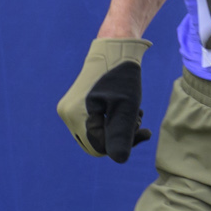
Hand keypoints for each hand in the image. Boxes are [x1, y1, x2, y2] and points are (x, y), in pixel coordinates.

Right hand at [57, 37, 151, 161]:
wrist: (114, 49)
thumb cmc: (122, 76)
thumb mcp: (127, 108)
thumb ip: (122, 134)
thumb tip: (119, 160)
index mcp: (75, 116)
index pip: (100, 149)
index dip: (123, 144)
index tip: (144, 130)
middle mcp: (66, 115)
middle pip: (96, 144)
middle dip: (120, 137)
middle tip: (138, 122)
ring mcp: (68, 110)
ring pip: (97, 134)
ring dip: (118, 128)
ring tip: (134, 112)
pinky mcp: (75, 105)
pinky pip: (94, 124)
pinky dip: (112, 121)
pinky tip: (124, 109)